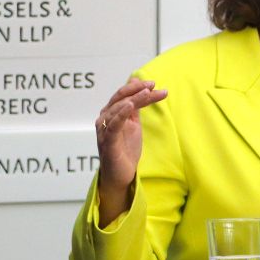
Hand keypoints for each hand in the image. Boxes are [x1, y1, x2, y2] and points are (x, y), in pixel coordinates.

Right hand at [95, 79, 166, 226]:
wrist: (121, 175)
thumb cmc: (125, 149)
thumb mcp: (133, 124)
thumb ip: (135, 107)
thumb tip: (138, 85)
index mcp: (111, 114)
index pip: (124, 96)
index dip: (137, 88)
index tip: (154, 84)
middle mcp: (105, 119)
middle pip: (120, 99)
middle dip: (137, 90)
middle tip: (153, 85)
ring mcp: (105, 130)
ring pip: (117, 109)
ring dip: (133, 99)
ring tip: (146, 92)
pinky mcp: (108, 142)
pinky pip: (113, 125)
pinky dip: (121, 114)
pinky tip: (130, 105)